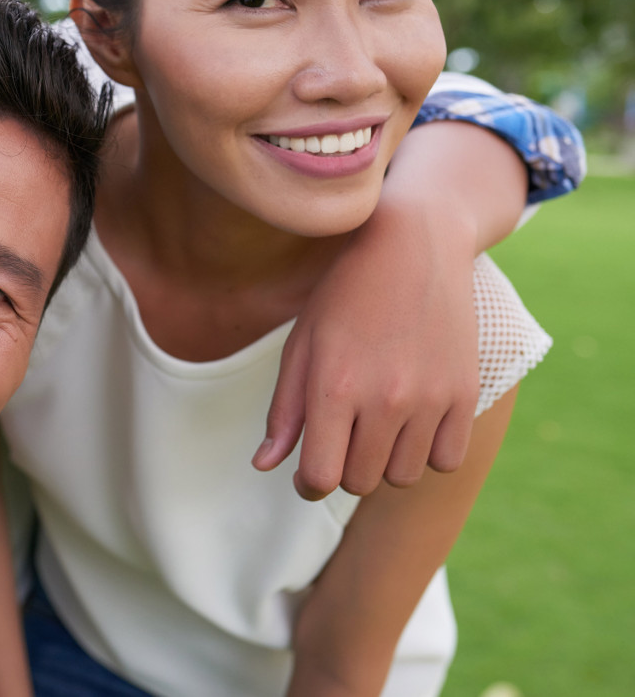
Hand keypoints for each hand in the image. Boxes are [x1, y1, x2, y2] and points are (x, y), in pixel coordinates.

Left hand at [253, 198, 478, 499]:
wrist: (413, 246)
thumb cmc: (344, 295)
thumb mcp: (302, 344)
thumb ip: (284, 411)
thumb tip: (264, 466)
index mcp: (333, 387)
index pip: (320, 477)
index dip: (309, 483)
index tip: (309, 473)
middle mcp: (384, 398)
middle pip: (360, 482)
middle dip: (345, 469)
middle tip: (343, 436)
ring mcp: (430, 397)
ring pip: (402, 476)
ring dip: (385, 462)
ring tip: (377, 424)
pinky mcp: (465, 392)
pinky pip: (446, 459)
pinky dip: (427, 452)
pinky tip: (412, 423)